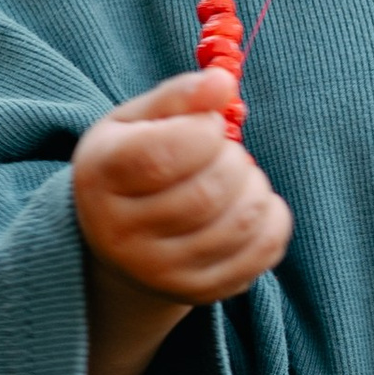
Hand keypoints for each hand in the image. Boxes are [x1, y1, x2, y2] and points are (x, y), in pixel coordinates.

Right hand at [72, 69, 292, 312]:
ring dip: (255, 187)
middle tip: (226, 152)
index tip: (209, 124)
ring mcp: (158, 272)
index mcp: (101, 177)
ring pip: (239, 224)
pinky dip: (273, 219)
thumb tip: (223, 82)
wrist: (117, 239)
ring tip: (240, 177)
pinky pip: (260, 253)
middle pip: (208, 193)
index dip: (205, 130)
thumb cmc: (132, 166)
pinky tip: (256, 204)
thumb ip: (179, 96)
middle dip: (235, 160)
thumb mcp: (137, 121)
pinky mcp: (196, 292)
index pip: (164, 155)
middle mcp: (121, 234)